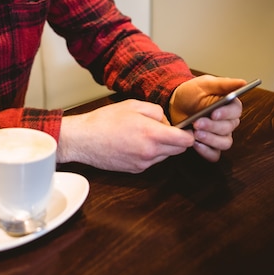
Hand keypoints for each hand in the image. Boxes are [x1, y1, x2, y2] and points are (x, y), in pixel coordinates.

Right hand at [57, 100, 193, 173]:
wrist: (84, 140)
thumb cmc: (105, 120)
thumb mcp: (133, 105)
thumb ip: (156, 111)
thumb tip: (166, 122)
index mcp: (152, 134)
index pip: (186, 141)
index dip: (189, 133)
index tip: (187, 127)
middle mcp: (150, 152)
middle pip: (179, 150)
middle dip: (177, 139)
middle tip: (164, 127)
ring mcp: (143, 164)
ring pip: (166, 156)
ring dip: (163, 146)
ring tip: (145, 133)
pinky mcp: (135, 170)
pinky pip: (152, 161)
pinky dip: (151, 153)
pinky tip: (136, 142)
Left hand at [169, 74, 244, 161]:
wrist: (175, 104)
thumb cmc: (192, 92)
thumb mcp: (205, 84)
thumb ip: (224, 84)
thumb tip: (243, 82)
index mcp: (230, 105)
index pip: (236, 111)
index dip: (226, 113)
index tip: (214, 113)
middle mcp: (228, 122)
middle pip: (228, 128)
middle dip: (212, 126)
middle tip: (197, 123)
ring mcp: (220, 135)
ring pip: (224, 143)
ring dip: (210, 139)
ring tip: (196, 133)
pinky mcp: (210, 146)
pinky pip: (214, 154)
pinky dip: (206, 151)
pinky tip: (195, 143)